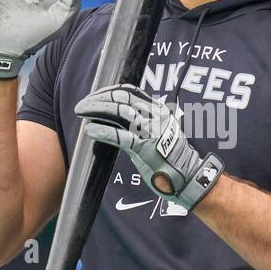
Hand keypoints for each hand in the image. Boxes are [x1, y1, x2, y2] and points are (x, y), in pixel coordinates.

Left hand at [75, 83, 224, 210]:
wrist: (189, 178)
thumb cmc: (172, 158)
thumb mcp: (163, 132)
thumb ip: (146, 122)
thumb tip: (122, 117)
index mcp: (159, 111)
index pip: (130, 91)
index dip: (109, 91)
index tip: (95, 95)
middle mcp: (155, 117)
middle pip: (122, 98)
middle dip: (98, 99)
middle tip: (82, 105)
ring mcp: (150, 132)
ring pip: (119, 112)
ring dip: (96, 110)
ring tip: (81, 113)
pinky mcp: (144, 149)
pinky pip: (119, 136)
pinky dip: (102, 131)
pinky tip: (90, 130)